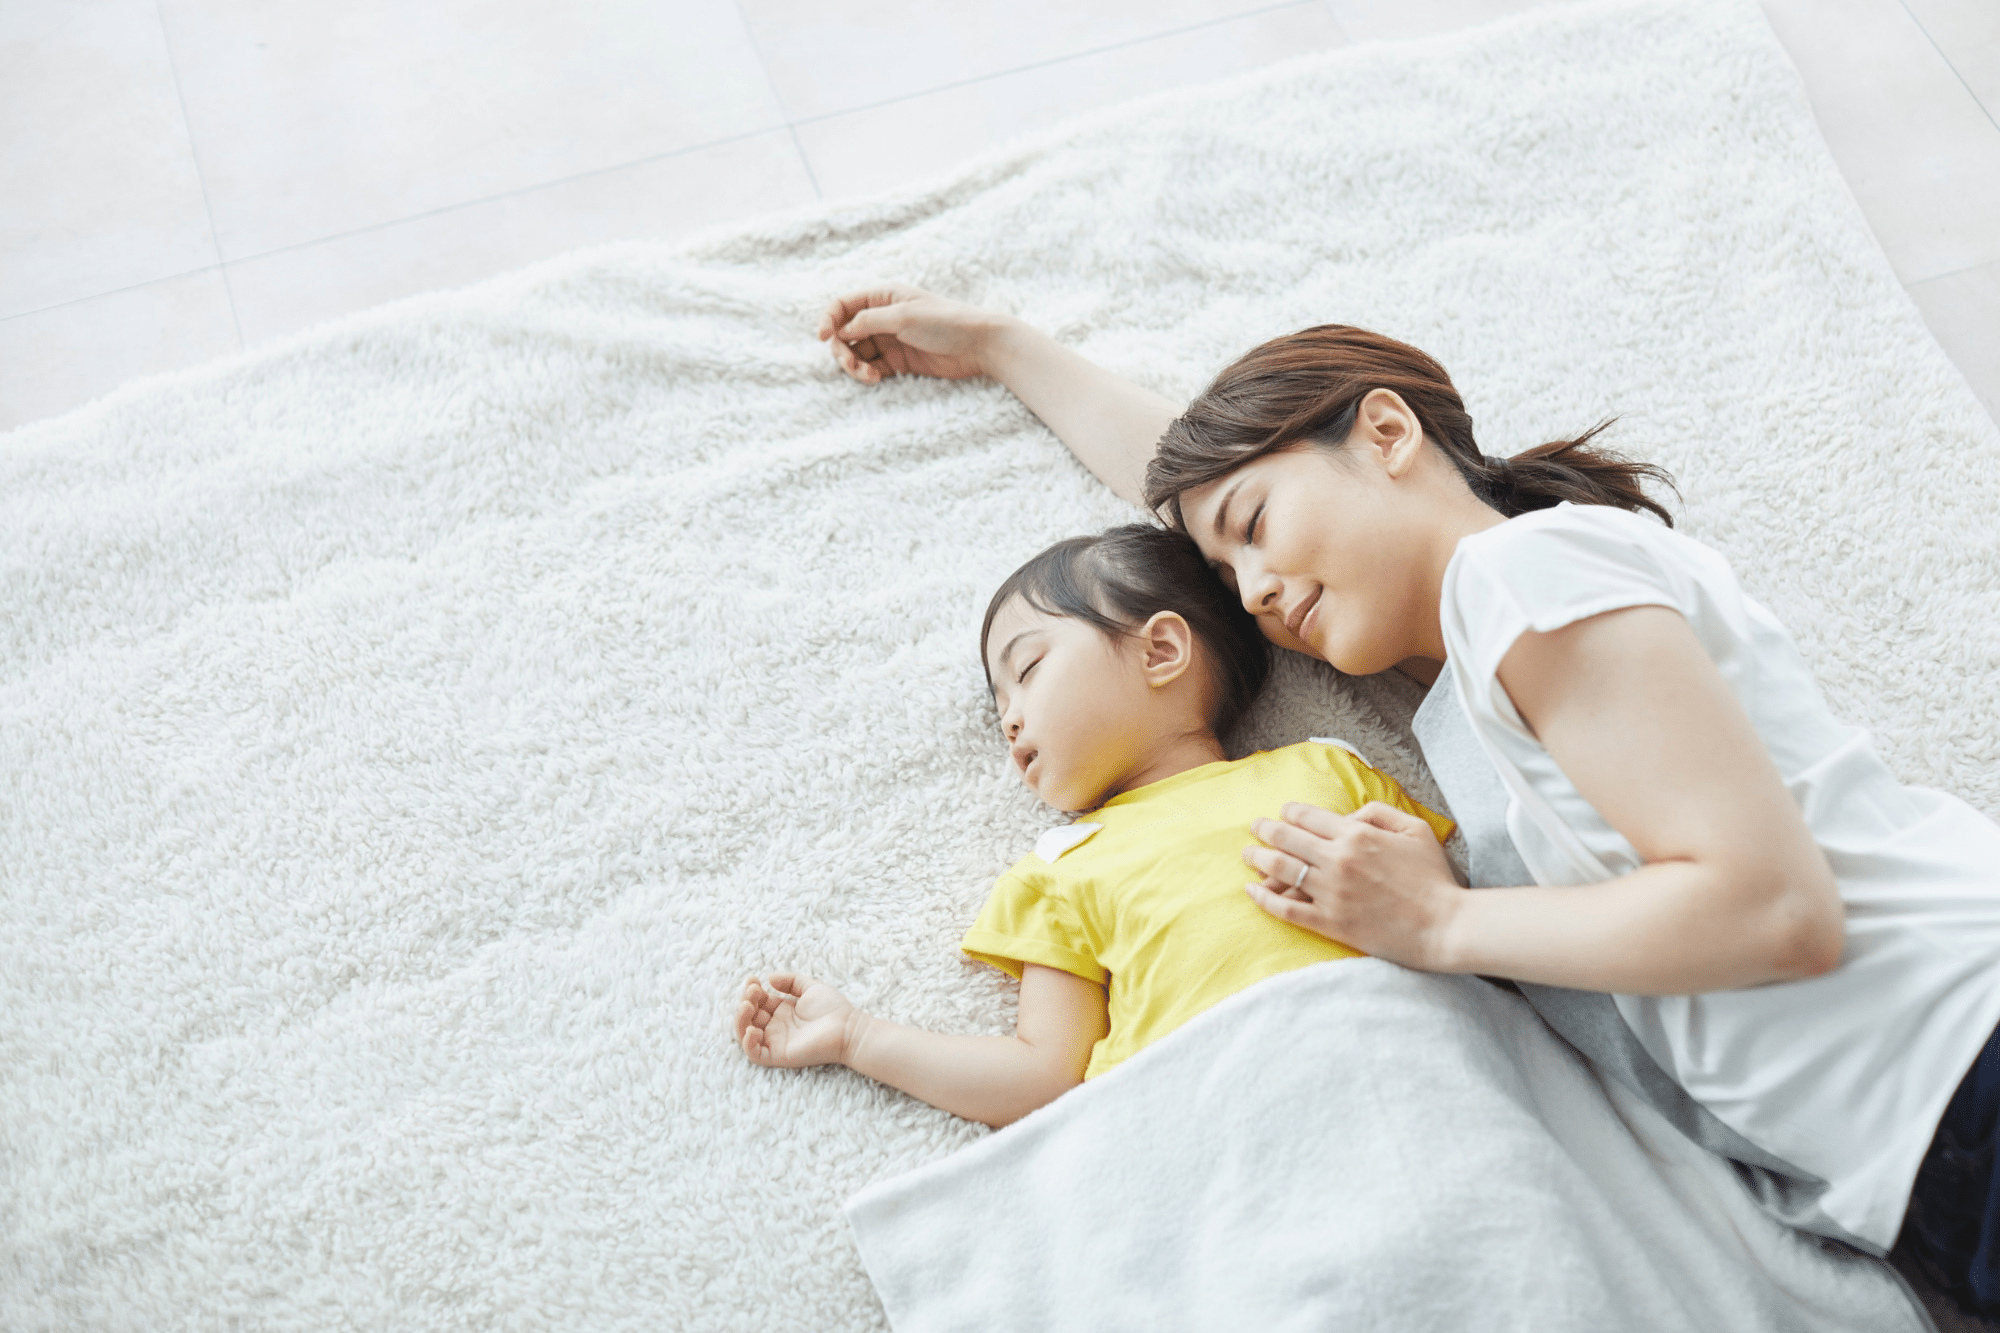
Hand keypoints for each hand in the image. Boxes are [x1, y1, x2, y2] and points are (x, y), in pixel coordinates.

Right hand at [736, 973, 858, 1067]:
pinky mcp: (779, 1055)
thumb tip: (768, 978)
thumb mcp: (810, 987)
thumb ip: (790, 980)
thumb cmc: (833, 1009)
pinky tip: (753, 1029)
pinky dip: (747, 1043)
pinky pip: (755, 1054)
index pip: (758, 1001)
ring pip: (745, 1034)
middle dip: (745, 1001)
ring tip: (747, 1006)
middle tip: (753, 991)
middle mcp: (776, 1026)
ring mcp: (776, 1041)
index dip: (751, 990)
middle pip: (749, 1016)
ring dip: (740, 1020)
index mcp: (782, 1010)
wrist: (848, 1028)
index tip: (753, 979)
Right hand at [816, 284, 1006, 383]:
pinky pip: (871, 368)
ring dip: (854, 366)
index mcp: (882, 297)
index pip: (842, 305)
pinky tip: (876, 379)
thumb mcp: (904, 316)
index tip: (821, 338)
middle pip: (844, 333)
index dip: (827, 320)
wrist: (980, 345)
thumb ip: (869, 321)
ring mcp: (890, 340)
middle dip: (841, 350)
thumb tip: (841, 330)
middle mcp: (882, 317)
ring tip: (869, 376)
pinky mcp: (899, 361)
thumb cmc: (946, 322)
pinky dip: (867, 375)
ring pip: (856, 353)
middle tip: (852, 364)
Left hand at [1243, 802, 1465, 969]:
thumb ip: (1379, 812)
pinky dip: (1264, 899)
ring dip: (1258, 859)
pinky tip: (1252, 891)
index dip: (1289, 812)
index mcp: (1357, 835)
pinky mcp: (1330, 922)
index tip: (1282, 814)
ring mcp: (1331, 893)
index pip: (1307, 816)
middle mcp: (1337, 860)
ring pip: (1280, 870)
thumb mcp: (1415, 829)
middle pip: (1286, 838)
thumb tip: (1348, 815)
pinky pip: (1285, 909)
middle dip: (1264, 829)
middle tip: (1254, 828)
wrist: (1443, 925)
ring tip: (1247, 855)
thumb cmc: (1433, 877)